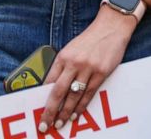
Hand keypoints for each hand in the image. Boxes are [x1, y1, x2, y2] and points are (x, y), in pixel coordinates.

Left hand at [38, 7, 135, 133]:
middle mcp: (73, 63)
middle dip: (50, 111)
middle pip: (58, 92)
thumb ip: (63, 66)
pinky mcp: (100, 72)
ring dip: (66, 112)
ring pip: (73, 96)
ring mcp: (87, 68)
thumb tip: (53, 86)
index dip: (43, 98)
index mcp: (63, 56)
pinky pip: (89, 94)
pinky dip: (81, 106)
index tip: (39, 109)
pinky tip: (76, 114)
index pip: (49, 81)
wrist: (111, 27)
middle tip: (45, 124)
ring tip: (60, 123)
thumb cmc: (90, 39)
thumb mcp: (71, 49)